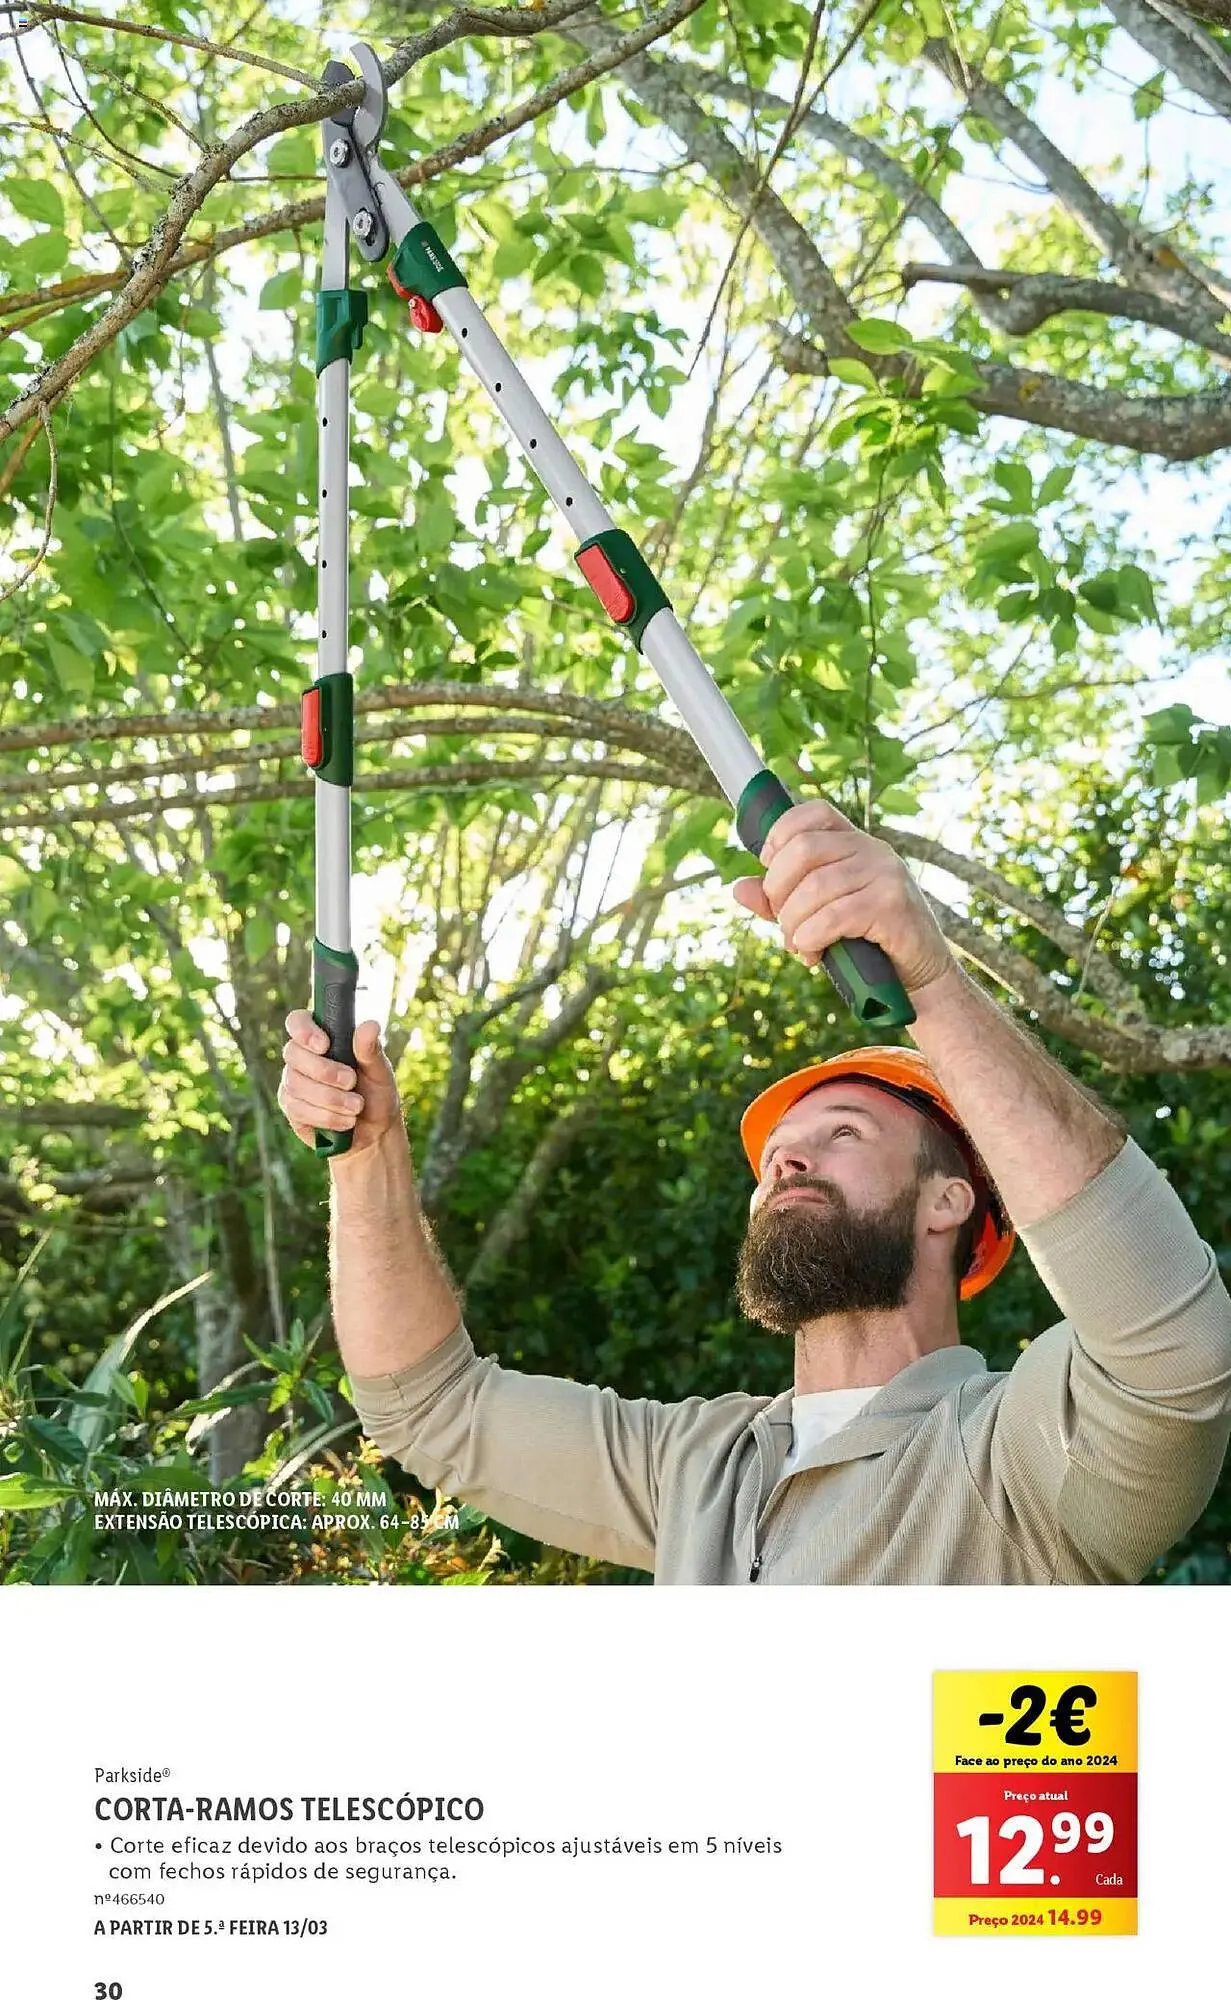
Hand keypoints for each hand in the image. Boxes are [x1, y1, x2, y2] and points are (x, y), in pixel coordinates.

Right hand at [277, 1010, 403, 1153]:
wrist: (374, 1131)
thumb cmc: (377, 1094)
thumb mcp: (380, 1072)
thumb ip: (371, 1050)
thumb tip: (370, 1025)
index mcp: (323, 1038)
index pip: (297, 1021)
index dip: (304, 1031)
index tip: (325, 1045)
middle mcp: (302, 1057)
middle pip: (293, 1054)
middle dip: (324, 1071)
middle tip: (352, 1082)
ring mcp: (293, 1082)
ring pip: (296, 1084)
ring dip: (329, 1098)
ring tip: (356, 1107)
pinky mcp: (291, 1107)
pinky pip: (297, 1109)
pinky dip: (325, 1116)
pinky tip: (344, 1121)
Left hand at [730, 798, 953, 996]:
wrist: (918, 975)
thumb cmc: (866, 943)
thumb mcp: (817, 916)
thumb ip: (780, 901)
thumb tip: (738, 889)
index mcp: (854, 843)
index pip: (812, 813)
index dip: (779, 836)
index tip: (769, 870)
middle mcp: (872, 849)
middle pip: (803, 849)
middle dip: (778, 891)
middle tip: (782, 923)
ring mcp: (885, 873)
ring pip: (815, 887)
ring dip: (793, 923)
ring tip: (799, 946)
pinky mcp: (892, 904)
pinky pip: (835, 915)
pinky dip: (812, 937)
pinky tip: (813, 954)